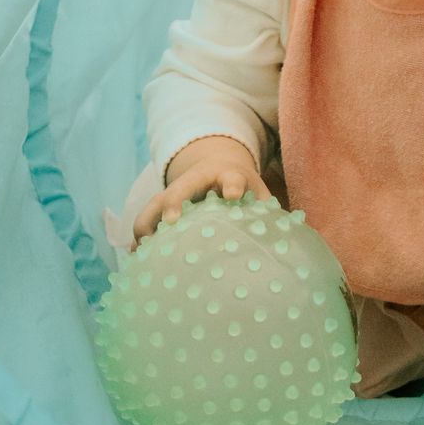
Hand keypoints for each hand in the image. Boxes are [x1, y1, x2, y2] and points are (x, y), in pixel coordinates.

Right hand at [130, 136, 270, 245]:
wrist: (215, 166)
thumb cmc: (241, 187)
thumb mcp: (257, 192)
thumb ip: (266, 212)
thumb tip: (288, 241)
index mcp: (227, 175)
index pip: (232, 178)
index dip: (232, 185)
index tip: (232, 195)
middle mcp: (194, 181)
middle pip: (180, 188)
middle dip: (174, 203)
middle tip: (171, 222)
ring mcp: (173, 192)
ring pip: (153, 204)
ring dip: (147, 224)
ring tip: (143, 250)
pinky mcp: (160, 206)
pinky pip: (145, 220)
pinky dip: (139, 238)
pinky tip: (135, 258)